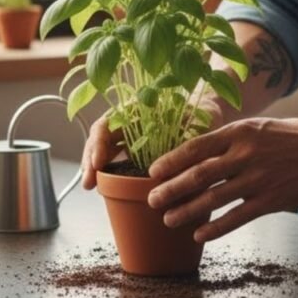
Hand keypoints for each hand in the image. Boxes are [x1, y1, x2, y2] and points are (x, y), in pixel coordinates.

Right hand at [80, 96, 225, 189]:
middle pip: (100, 138)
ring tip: (90, 187)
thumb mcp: (195, 123)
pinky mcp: (135, 152)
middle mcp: (129, 122)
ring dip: (95, 168)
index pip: (109, 123)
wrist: (208, 114)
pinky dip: (109, 174)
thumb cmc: (201, 115)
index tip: (98, 162)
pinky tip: (104, 188)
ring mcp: (130, 136)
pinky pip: (117, 161)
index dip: (99, 142)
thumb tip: (176, 164)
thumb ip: (183, 138)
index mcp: (138, 109)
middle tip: (88, 183)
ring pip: (105, 150)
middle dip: (90, 160)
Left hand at [146, 117, 297, 242]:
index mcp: (240, 132)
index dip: (172, 161)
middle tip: (153, 200)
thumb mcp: (258, 127)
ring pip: (213, 198)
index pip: (197, 147)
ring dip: (187, 211)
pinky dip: (215, 227)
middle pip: (199, 174)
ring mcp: (258, 178)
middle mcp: (246, 154)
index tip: (153, 172)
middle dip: (172, 189)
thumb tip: (200, 154)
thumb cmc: (292, 136)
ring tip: (169, 220)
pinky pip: (237, 217)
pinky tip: (200, 234)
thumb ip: (232, 140)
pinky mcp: (271, 199)